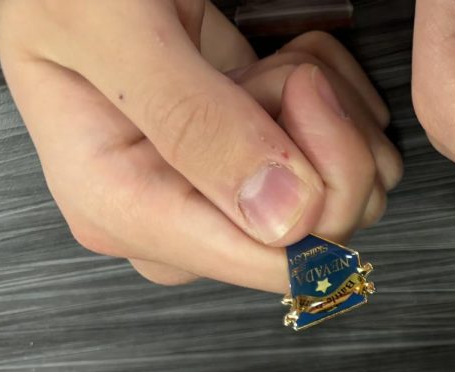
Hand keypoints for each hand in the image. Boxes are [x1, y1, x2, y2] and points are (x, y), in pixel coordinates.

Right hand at [0, 0, 399, 290]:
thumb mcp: (109, 26)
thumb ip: (194, 121)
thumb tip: (280, 218)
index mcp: (120, 207)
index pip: (267, 262)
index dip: (314, 187)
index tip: (301, 97)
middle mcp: (174, 212)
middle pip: (314, 236)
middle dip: (326, 144)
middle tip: (282, 71)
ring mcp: (218, 186)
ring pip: (343, 198)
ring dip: (336, 118)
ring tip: (279, 63)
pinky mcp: (255, 155)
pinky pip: (346, 163)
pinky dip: (341, 102)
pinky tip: (293, 63)